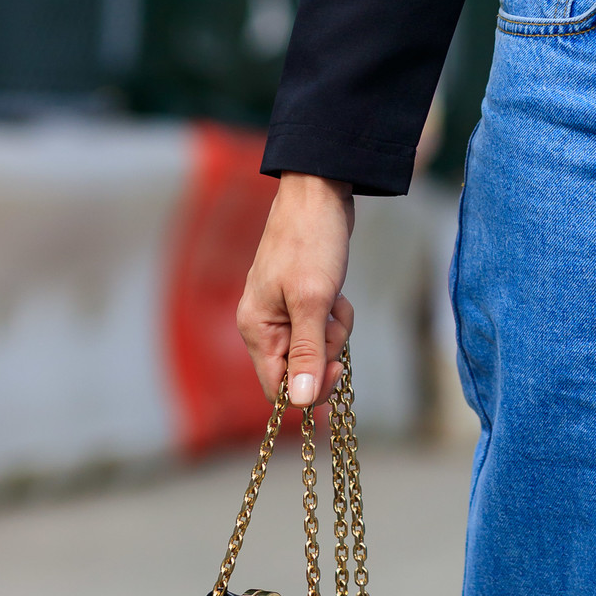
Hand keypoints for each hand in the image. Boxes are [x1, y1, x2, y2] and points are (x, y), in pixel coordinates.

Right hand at [238, 173, 355, 408]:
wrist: (319, 192)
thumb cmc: (311, 241)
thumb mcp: (313, 300)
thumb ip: (307, 352)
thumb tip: (301, 402)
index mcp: (257, 328)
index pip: (278, 388)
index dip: (309, 388)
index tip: (335, 367)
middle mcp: (264, 324)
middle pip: (299, 368)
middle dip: (326, 351)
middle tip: (335, 318)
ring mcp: (282, 312)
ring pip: (314, 347)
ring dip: (334, 331)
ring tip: (336, 300)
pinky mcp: (301, 299)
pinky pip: (321, 327)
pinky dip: (335, 316)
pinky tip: (338, 293)